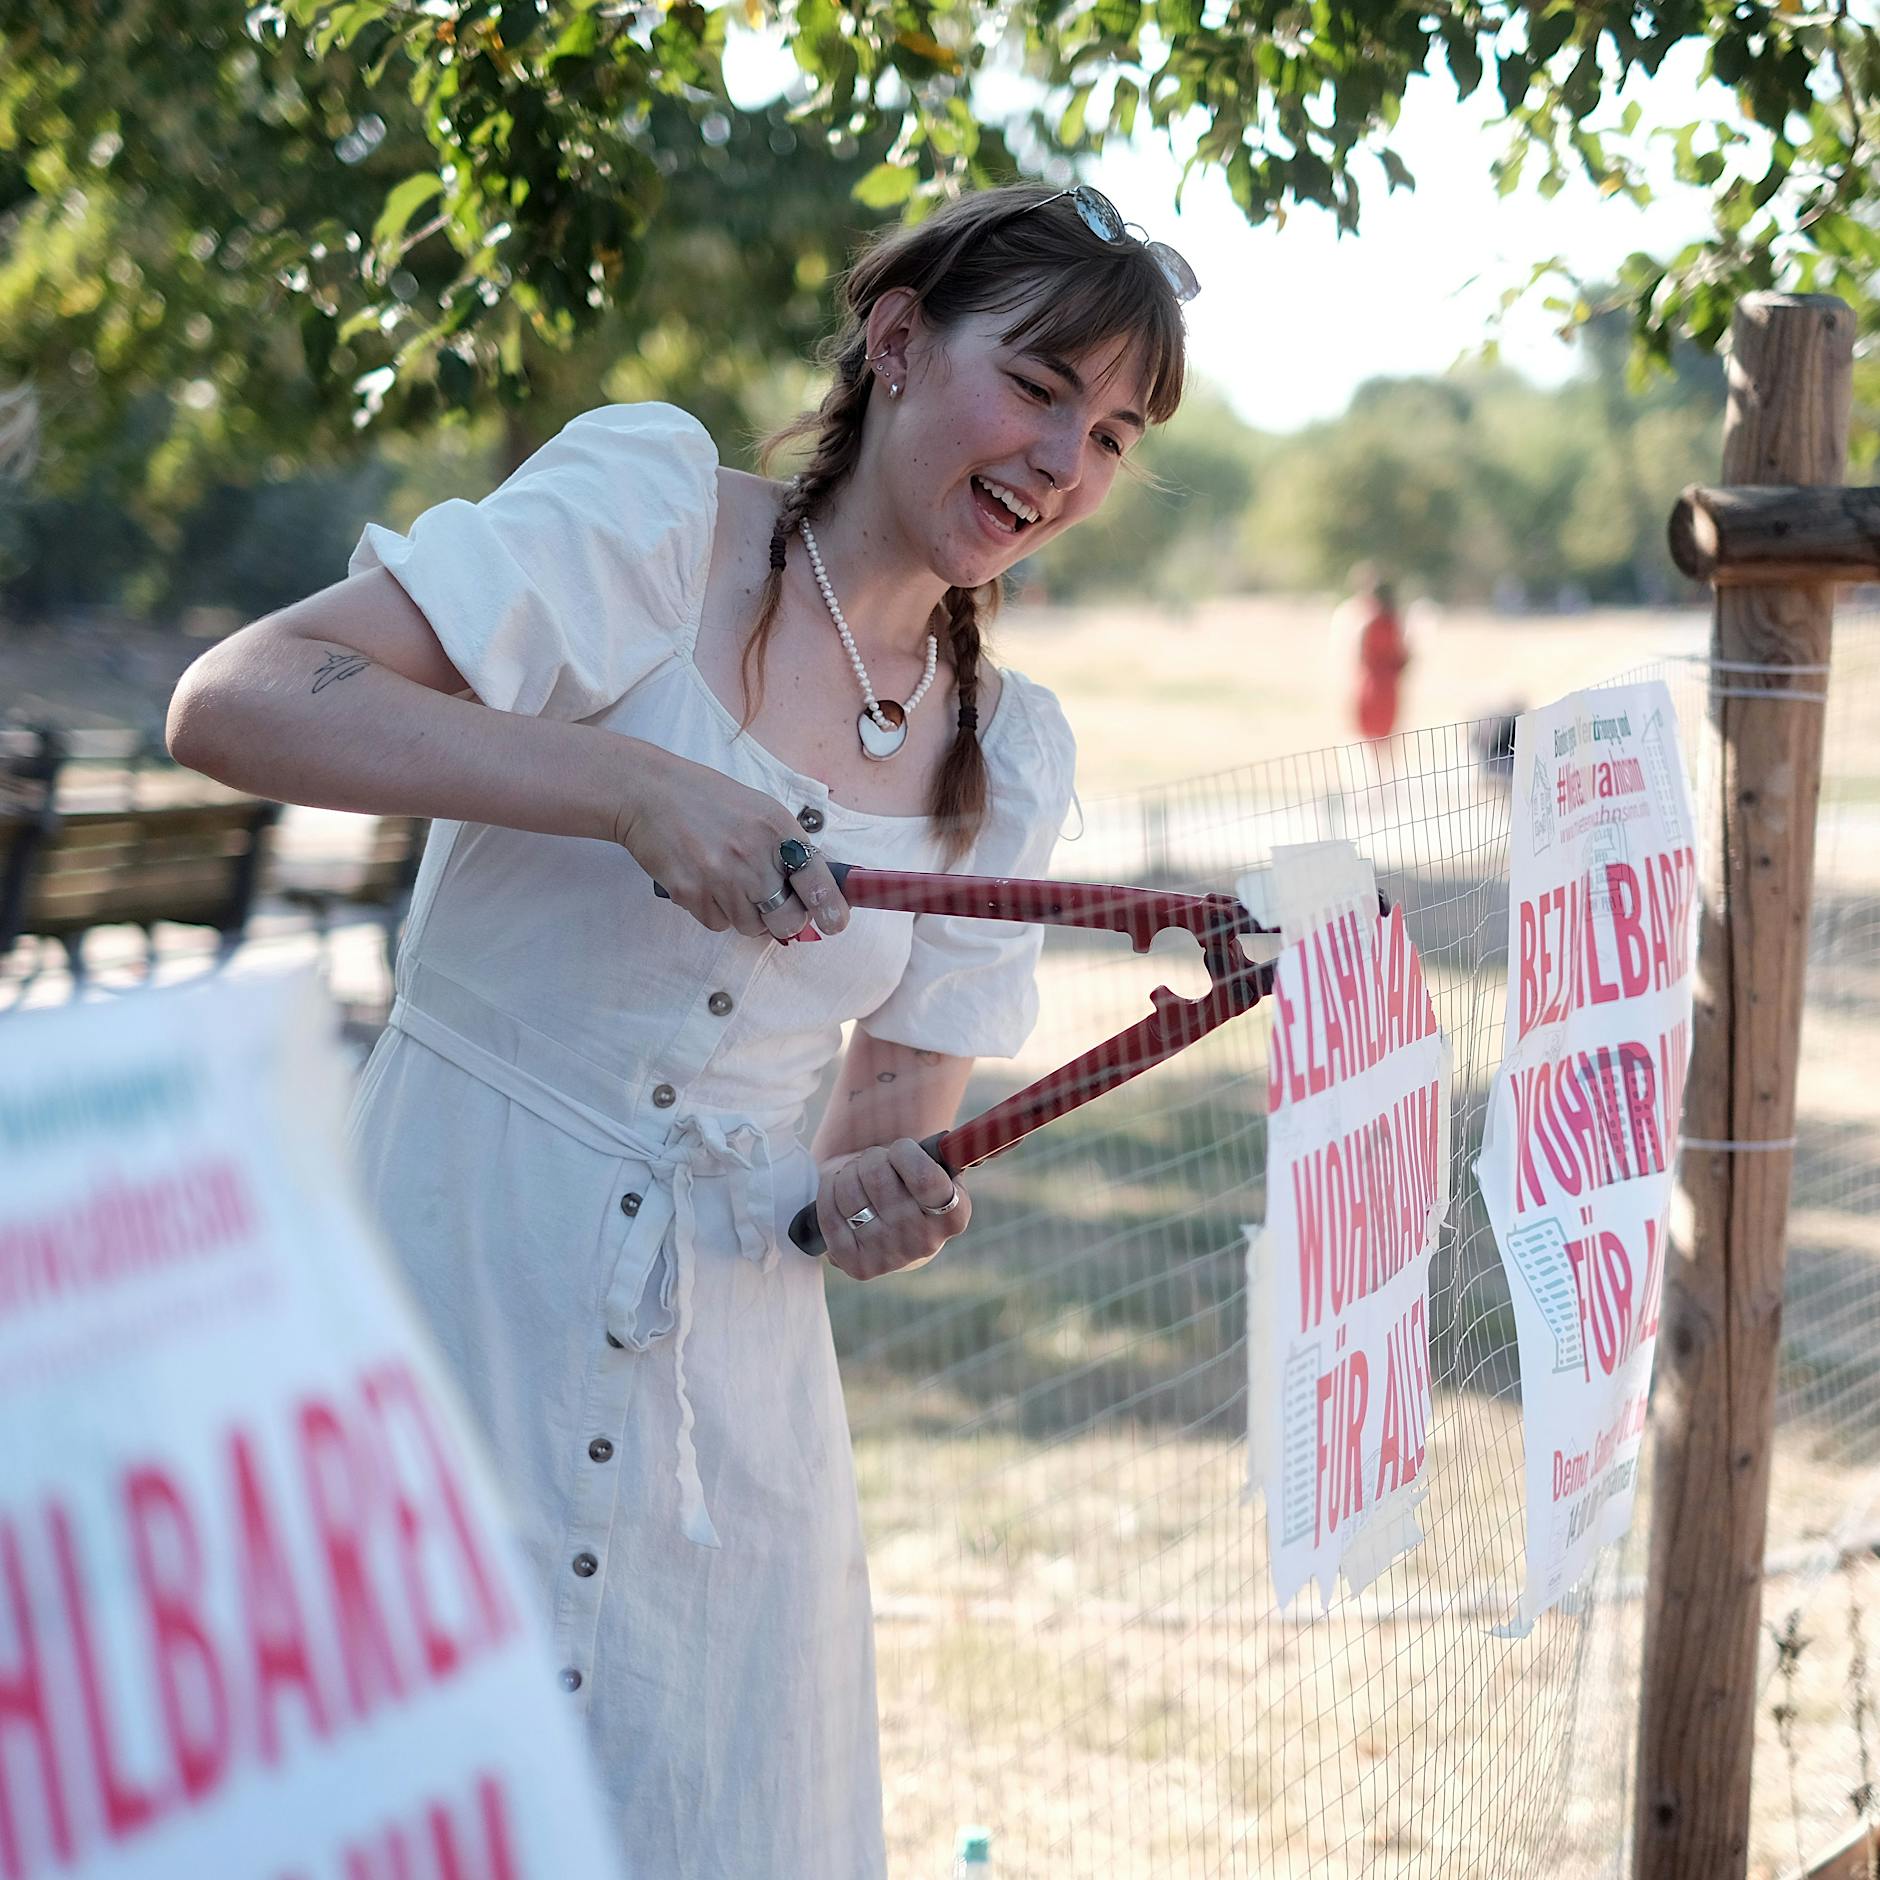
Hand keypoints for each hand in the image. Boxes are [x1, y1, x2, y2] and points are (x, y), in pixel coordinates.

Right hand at [613, 744, 847, 942]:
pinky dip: (714, 911)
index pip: (816, 879)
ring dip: (744, 914)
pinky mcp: (690, 892)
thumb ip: (787, 847)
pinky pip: (716, 923)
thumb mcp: (760, 811)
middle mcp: (752, 854)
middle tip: (774, 909)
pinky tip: (703, 881)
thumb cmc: (708, 800)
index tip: (835, 924)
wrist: (650, 794)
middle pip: (786, 919)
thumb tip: (816, 890)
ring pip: (750, 927)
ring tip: (727, 882)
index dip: (829, 908)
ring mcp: (720, 876)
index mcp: (777, 829)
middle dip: (784, 922)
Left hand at [816, 1141, 970, 1280]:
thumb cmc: (913, 1184)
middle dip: (871, 1157)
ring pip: (849, 1191)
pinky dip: (829, 1189)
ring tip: (858, 1175)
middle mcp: (924, 1242)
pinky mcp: (856, 1265)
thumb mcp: (937, 1167)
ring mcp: (889, 1257)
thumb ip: (944, 1152)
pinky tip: (838, 1188)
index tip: (900, 1148)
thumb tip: (950, 1141)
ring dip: (849, 1172)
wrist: (891, 1224)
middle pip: (878, 1177)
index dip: (904, 1152)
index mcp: (954, 1216)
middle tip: (874, 1161)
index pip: (926, 1178)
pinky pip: (829, 1213)